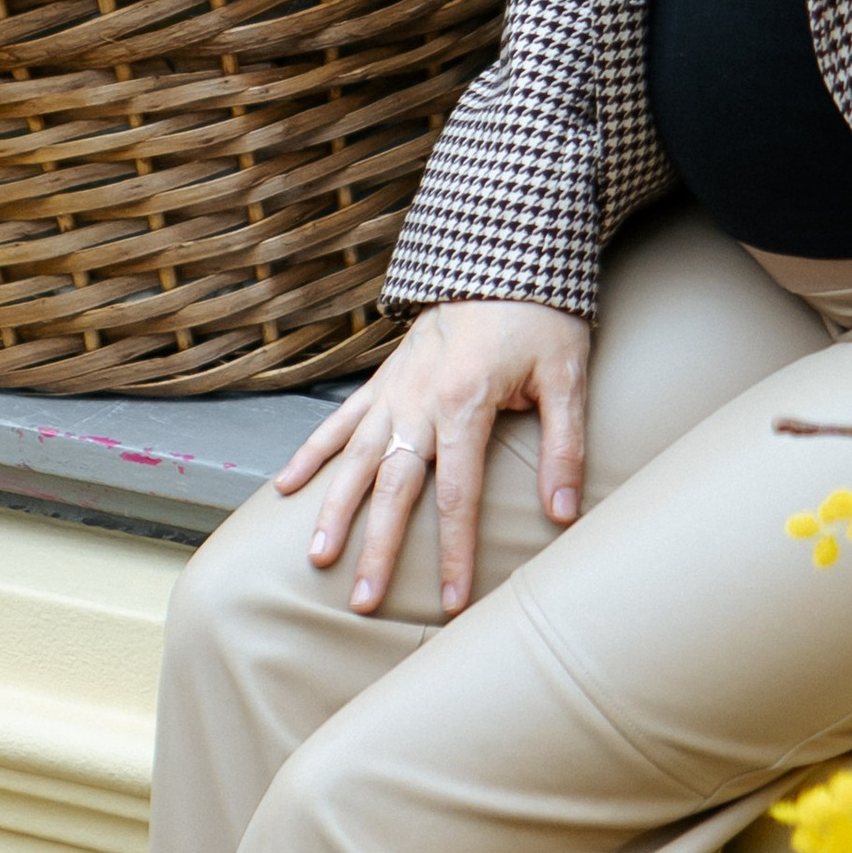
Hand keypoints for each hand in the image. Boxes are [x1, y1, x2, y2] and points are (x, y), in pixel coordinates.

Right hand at [273, 298, 591, 618]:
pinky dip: (311, 452)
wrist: (505, 249)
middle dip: (377, 548)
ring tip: (318, 558)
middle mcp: (417, 400)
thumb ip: (564, 445)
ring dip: (334, 510)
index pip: (456, 495)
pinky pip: (339, 421)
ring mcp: (393, 389)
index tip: (451, 601)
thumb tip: (564, 513)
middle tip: (363, 603)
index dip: (454, 552)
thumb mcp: (567, 375)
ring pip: (355, 459)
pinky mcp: (383, 378)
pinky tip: (285, 487)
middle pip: (393, 488)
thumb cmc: (542, 315)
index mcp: (463, 403)